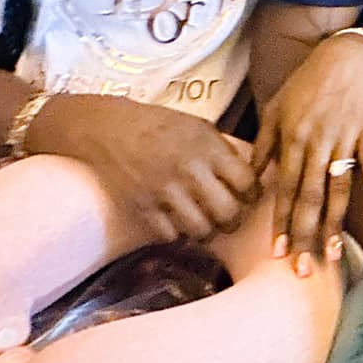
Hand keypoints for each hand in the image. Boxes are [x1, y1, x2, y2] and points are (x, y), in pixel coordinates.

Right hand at [24, 93, 256, 244]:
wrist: (110, 129)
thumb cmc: (160, 126)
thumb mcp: (200, 128)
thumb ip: (224, 153)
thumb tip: (253, 177)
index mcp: (209, 147)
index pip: (248, 182)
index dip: (253, 194)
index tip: (248, 196)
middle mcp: (190, 170)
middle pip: (229, 213)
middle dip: (234, 220)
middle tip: (230, 217)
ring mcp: (165, 191)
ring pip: (202, 230)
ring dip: (208, 232)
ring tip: (206, 224)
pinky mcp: (143, 207)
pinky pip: (172, 236)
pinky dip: (178, 234)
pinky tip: (178, 224)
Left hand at [254, 33, 362, 275]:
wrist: (337, 58)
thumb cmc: (303, 87)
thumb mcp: (275, 111)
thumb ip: (264, 145)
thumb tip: (252, 177)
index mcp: (293, 141)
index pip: (285, 190)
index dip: (281, 222)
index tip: (277, 253)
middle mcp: (317, 143)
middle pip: (310, 197)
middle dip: (305, 235)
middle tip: (302, 269)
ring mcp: (343, 138)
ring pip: (339, 186)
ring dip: (336, 222)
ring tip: (334, 254)